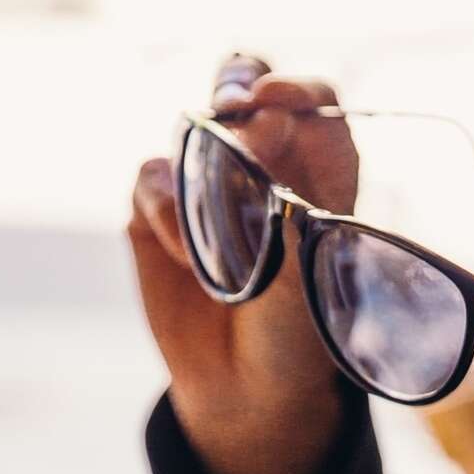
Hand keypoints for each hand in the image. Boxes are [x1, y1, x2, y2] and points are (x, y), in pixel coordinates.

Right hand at [128, 56, 358, 473]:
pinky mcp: (158, 210)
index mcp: (323, 169)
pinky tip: (184, 257)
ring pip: (190, 134)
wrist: (249, 389)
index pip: (313, 100)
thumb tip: (265, 121)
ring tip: (221, 251)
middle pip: (244, 85)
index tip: (275, 102)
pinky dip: (166, 213)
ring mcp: (207, 181)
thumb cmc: (302, 328)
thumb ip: (288, 191)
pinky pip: (151, 180)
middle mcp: (265, 162)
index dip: (295, 88)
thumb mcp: (310, 263)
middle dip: (236, 94)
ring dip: (201, 181)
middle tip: (234, 115)